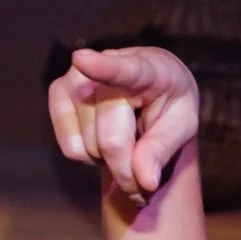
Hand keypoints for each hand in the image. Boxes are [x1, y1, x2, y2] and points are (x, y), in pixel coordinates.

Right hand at [48, 45, 201, 200]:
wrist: (150, 89)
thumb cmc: (169, 105)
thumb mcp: (182, 125)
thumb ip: (163, 149)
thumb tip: (144, 180)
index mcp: (148, 69)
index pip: (124, 70)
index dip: (102, 67)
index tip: (82, 60)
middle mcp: (104, 64)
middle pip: (111, 141)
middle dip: (128, 171)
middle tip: (145, 175)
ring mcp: (76, 77)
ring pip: (90, 148)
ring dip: (110, 162)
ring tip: (126, 140)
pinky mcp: (58, 92)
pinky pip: (71, 149)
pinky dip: (89, 157)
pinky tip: (102, 137)